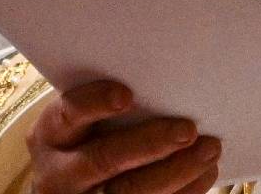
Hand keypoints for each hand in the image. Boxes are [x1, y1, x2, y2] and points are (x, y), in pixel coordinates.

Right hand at [27, 80, 220, 193]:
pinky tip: (205, 171)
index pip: (69, 115)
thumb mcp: (80, 120)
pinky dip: (183, 190)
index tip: (125, 95)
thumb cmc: (85, 136)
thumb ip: (106, 103)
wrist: (67, 185)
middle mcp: (60, 172)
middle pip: (104, 159)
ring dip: (176, 171)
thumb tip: (165, 79)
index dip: (95, 104)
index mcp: (51, 134)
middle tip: (188, 129)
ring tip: (209, 149)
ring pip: (129, 192)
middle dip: (150, 144)